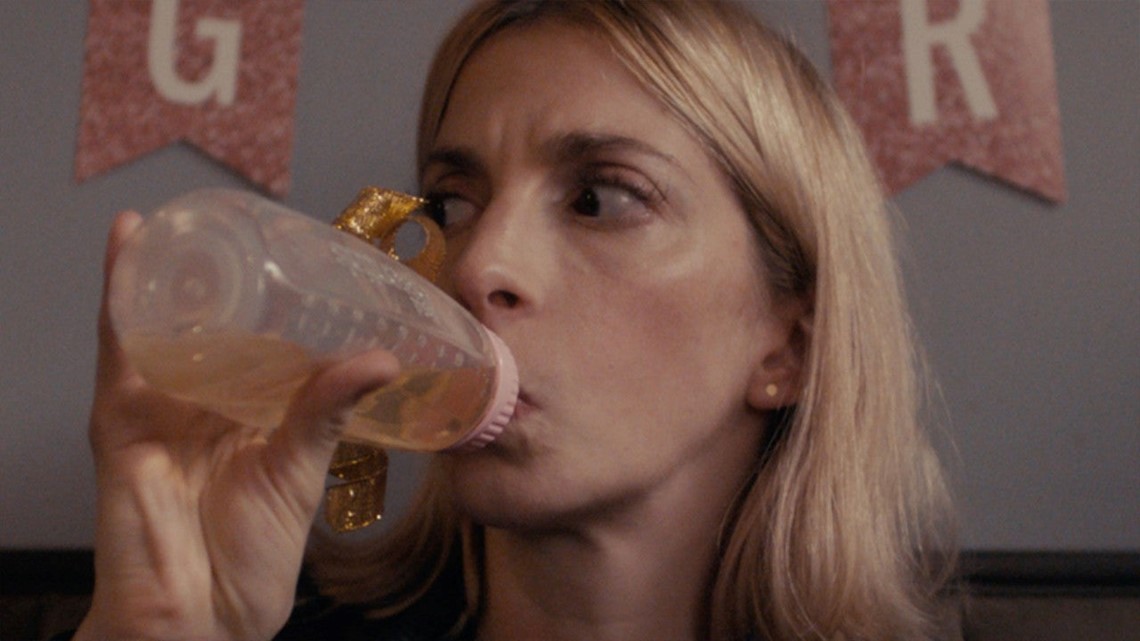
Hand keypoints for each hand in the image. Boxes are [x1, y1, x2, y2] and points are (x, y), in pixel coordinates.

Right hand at [75, 211, 399, 640]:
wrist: (202, 615)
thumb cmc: (251, 556)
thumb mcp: (300, 471)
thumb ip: (330, 411)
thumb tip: (381, 359)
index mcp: (252, 410)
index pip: (262, 338)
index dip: (276, 296)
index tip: (302, 249)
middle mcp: (204, 399)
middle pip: (207, 321)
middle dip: (219, 271)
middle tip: (244, 217)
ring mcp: (161, 404)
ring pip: (160, 321)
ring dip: (165, 265)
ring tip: (182, 211)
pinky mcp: (122, 417)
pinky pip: (118, 344)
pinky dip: (121, 290)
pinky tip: (130, 241)